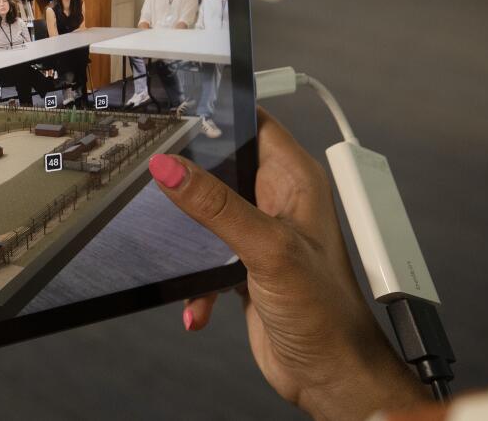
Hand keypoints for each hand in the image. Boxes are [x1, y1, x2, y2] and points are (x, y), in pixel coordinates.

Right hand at [150, 110, 427, 420]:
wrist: (331, 377)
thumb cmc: (326, 314)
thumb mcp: (265, 248)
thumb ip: (214, 205)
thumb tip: (169, 166)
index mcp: (295, 180)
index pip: (254, 122)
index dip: (218, 111)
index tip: (174, 109)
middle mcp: (278, 200)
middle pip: (220, 164)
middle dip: (188, 172)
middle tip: (155, 174)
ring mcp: (260, 233)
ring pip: (206, 209)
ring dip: (186, 233)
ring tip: (171, 245)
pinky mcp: (244, 265)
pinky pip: (203, 255)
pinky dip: (194, 280)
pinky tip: (196, 303)